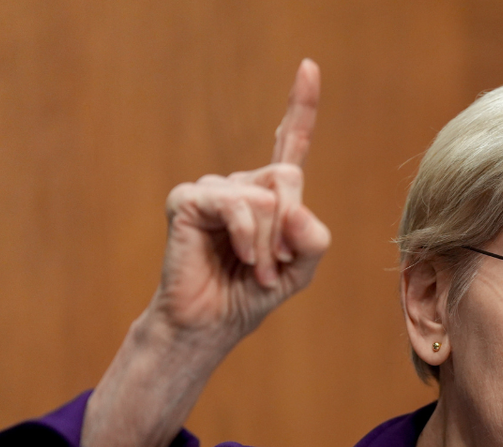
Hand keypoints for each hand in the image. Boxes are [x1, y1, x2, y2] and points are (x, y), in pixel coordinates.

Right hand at [153, 58, 330, 342]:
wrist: (211, 323)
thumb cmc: (252, 293)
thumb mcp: (302, 268)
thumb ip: (314, 238)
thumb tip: (295, 208)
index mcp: (272, 195)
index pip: (289, 142)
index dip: (300, 106)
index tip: (309, 66)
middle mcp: (243, 184)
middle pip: (288, 177)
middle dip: (290, 228)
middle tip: (276, 265)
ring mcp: (213, 189)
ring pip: (264, 197)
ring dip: (268, 244)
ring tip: (254, 269)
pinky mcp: (188, 201)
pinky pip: (236, 205)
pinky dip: (247, 236)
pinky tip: (241, 257)